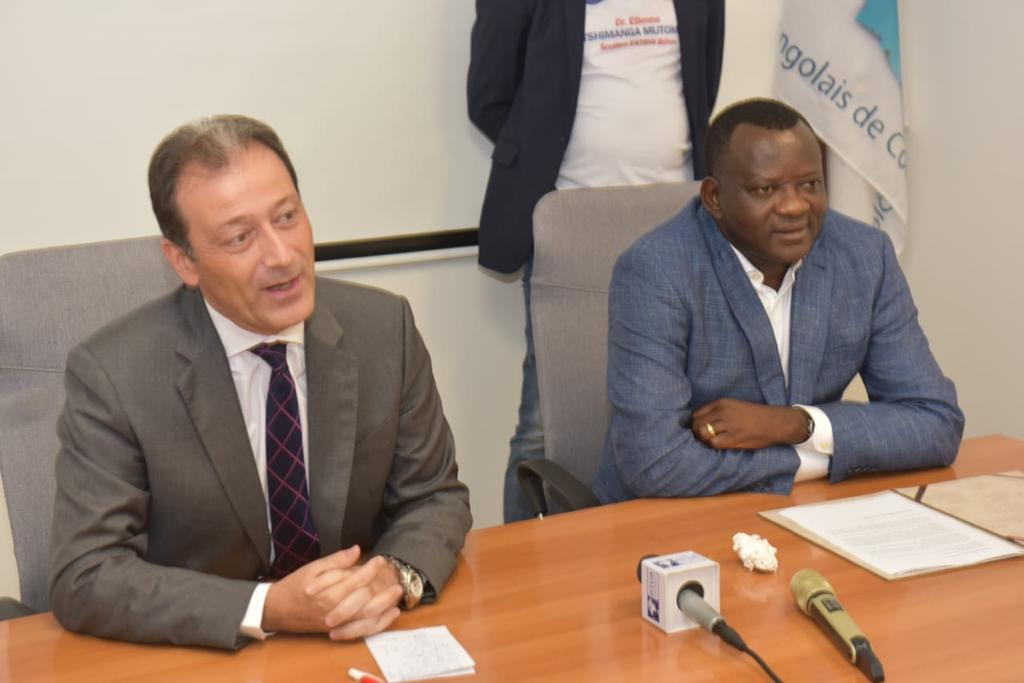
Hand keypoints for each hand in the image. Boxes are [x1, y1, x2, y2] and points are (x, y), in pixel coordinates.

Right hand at [262, 546, 402, 639]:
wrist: (276, 610)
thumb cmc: (294, 586)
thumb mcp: (312, 568)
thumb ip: (335, 561)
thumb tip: (356, 550)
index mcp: (326, 594)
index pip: (355, 581)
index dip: (370, 569)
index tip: (379, 560)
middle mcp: (334, 611)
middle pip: (365, 601)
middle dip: (381, 588)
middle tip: (393, 576)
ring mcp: (336, 624)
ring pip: (367, 618)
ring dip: (385, 607)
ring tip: (397, 595)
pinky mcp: (337, 630)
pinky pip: (362, 629)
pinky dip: (379, 623)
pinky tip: (390, 614)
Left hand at [691, 399, 807, 449]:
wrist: (776, 422)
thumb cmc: (755, 415)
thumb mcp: (734, 406)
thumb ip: (718, 412)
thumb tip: (701, 423)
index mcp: (722, 402)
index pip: (697, 413)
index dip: (695, 423)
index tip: (699, 429)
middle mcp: (722, 412)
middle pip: (696, 423)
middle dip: (696, 432)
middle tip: (703, 438)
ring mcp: (728, 424)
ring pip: (702, 433)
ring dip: (704, 440)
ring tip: (710, 442)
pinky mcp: (734, 437)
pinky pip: (714, 443)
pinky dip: (713, 446)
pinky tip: (720, 445)